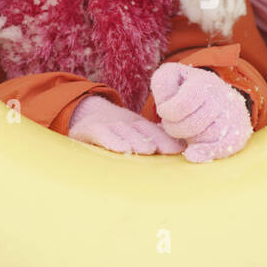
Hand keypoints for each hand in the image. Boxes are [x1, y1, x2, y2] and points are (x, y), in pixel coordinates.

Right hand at [68, 94, 184, 154]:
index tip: (178, 150)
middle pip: (141, 130)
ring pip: (123, 131)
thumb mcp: (135, 134)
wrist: (85, 116)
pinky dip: (110, 140)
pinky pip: (101, 133)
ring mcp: (107, 125)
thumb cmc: (117, 132)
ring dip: (136, 140)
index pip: (155, 131)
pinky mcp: (89, 129)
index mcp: (139, 125)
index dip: (166, 139)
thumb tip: (181, 150)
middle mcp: (125, 123)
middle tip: (164, 151)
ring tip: (147, 150)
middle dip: (154, 140)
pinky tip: (120, 149)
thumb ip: (155, 140)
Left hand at [150, 63, 252, 161]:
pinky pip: (225, 146)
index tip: (164, 111)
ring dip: (190, 139)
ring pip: (207, 137)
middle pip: (194, 125)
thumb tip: (167, 109)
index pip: (183, 104)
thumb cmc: (186, 89)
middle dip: (176, 129)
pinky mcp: (239, 130)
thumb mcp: (171, 77)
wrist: (219, 93)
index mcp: (203, 81)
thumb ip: (162, 86)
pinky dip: (207, 152)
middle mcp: (222, 95)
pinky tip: (192, 154)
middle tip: (173, 124)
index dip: (167, 113)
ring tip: (187, 130)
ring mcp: (233, 113)